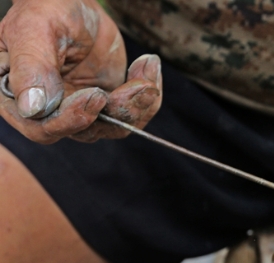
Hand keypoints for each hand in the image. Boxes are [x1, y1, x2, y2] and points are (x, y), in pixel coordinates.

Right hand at [0, 0, 161, 143]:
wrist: (74, 1)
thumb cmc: (46, 8)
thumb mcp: (34, 29)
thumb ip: (32, 67)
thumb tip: (32, 108)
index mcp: (17, 94)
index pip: (41, 126)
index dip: (71, 119)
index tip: (96, 95)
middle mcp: (49, 110)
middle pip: (84, 131)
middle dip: (117, 110)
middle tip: (140, 87)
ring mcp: (80, 109)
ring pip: (112, 127)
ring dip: (137, 103)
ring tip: (147, 69)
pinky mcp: (107, 104)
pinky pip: (131, 115)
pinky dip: (147, 95)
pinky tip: (148, 65)